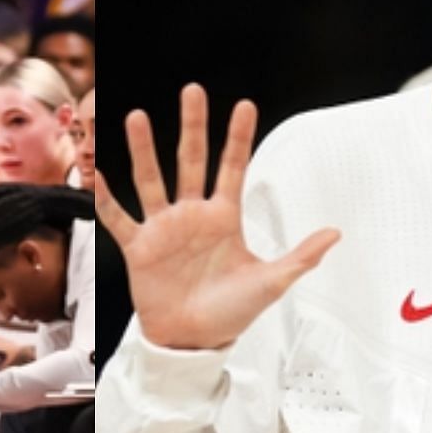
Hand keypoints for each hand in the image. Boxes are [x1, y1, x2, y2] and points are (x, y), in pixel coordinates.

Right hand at [96, 84, 339, 349]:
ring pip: (151, 180)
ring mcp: (163, 229)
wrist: (193, 341)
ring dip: (143, 150)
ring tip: (137, 116)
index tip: (245, 105)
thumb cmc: (231, 313)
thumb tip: (335, 233)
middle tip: (192, 91)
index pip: (232, 168)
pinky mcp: (139, 248)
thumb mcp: (270, 282)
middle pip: (191, 161)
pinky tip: (96, 176)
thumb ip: (300, 257)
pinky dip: (107, 199)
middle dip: (192, 126)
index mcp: (224, 218)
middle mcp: (192, 216)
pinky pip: (118, 219)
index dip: (238, 138)